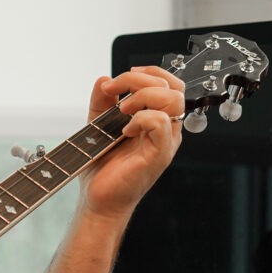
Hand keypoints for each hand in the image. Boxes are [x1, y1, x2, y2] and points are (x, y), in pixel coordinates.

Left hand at [80, 65, 184, 219]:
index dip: (148, 73)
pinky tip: (125, 130)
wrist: (98, 199)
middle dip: (140, 81)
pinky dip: (141, 119)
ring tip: (122, 111)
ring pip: (173, 100)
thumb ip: (101, 102)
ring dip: (143, 97)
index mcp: (157, 119)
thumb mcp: (98, 126)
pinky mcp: (159, 154)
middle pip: (173, 87)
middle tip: (114, 93)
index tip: (120, 79)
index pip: (169, 84)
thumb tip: (103, 79)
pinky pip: (161, 123)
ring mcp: (165, 142)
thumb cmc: (102, 168)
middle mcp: (167, 129)